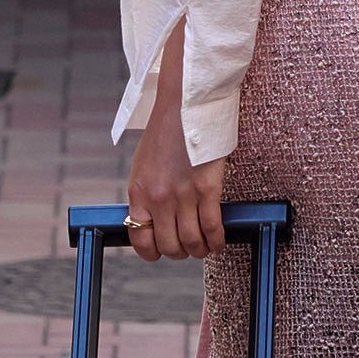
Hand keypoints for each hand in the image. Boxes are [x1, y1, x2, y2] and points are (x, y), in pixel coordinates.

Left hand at [124, 16, 226, 261]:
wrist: (184, 105)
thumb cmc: (166, 132)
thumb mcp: (144, 166)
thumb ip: (148, 194)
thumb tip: (156, 220)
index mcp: (139, 192)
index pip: (140, 238)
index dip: (152, 251)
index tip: (162, 251)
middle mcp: (158, 198)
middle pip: (169, 245)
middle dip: (180, 252)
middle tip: (188, 247)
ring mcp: (183, 194)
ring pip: (192, 242)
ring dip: (200, 250)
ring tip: (205, 245)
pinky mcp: (207, 188)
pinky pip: (212, 227)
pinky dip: (217, 240)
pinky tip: (219, 240)